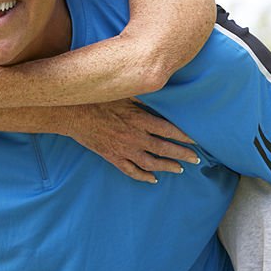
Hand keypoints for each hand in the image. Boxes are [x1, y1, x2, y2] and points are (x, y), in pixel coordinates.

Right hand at [66, 99, 199, 183]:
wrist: (73, 113)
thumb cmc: (98, 99)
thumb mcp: (124, 94)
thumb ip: (143, 97)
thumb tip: (160, 90)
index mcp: (140, 120)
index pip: (169, 130)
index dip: (184, 136)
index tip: (197, 140)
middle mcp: (135, 137)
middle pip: (165, 149)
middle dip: (183, 155)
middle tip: (196, 159)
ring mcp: (124, 150)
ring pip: (151, 163)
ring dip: (167, 167)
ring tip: (180, 169)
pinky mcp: (113, 157)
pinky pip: (131, 171)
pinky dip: (143, 177)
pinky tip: (153, 179)